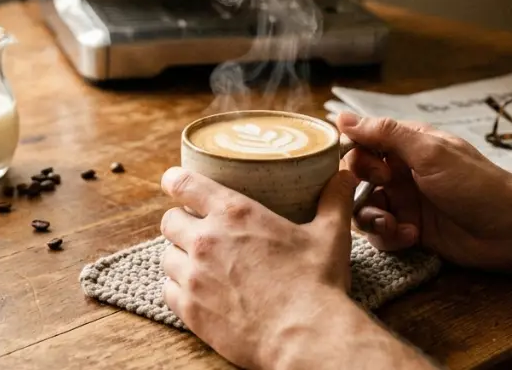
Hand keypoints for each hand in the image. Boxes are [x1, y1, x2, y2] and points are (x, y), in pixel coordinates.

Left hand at [159, 166, 359, 369]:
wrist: (304, 336)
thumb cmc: (316, 284)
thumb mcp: (330, 235)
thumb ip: (334, 201)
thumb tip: (344, 176)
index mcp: (234, 213)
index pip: (184, 184)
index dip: (175, 180)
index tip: (173, 182)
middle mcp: (206, 241)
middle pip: (170, 220)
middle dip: (180, 222)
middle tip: (196, 229)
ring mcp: (194, 277)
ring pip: (167, 256)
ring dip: (179, 256)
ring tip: (197, 263)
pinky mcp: (190, 310)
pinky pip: (168, 291)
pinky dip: (178, 289)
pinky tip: (196, 291)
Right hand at [339, 112, 511, 269]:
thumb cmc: (475, 184)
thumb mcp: (429, 153)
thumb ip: (386, 134)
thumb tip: (342, 117)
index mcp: (407, 146)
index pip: (362, 143)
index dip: (356, 157)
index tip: (373, 170)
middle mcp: (402, 172)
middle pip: (357, 179)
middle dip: (360, 190)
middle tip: (383, 195)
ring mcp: (407, 203)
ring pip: (365, 209)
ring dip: (372, 219)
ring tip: (394, 226)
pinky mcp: (411, 231)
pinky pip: (382, 234)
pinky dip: (390, 237)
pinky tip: (411, 237)